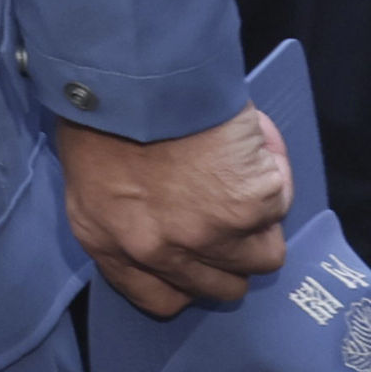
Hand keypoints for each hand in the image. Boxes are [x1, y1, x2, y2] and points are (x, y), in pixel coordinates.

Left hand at [56, 104, 291, 316]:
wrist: (135, 73)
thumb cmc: (103, 108)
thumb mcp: (89, 174)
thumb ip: (124, 213)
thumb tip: (166, 221)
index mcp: (109, 244)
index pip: (160, 299)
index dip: (187, 279)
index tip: (197, 255)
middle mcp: (160, 252)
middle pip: (222, 286)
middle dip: (232, 252)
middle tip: (228, 206)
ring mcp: (210, 235)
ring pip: (264, 254)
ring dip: (261, 219)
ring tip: (242, 173)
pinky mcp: (252, 206)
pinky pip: (281, 202)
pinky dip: (274, 173)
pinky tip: (249, 143)